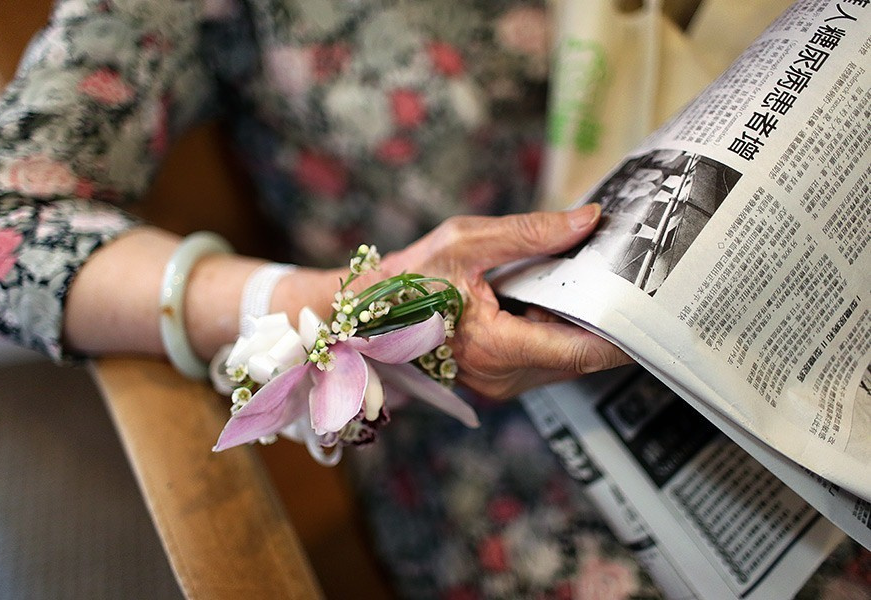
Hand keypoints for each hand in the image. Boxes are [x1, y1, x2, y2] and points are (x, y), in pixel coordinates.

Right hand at [378, 205, 631, 398]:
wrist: (365, 314)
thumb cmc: (406, 279)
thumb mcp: (466, 241)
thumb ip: (530, 232)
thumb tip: (588, 221)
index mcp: (495, 347)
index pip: (579, 350)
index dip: (621, 334)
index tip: (654, 311)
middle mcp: (502, 377)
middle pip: (578, 356)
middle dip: (605, 321)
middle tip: (633, 280)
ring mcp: (501, 383)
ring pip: (565, 360)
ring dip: (582, 325)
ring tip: (597, 283)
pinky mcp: (499, 378)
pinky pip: (546, 359)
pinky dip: (559, 330)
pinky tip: (559, 298)